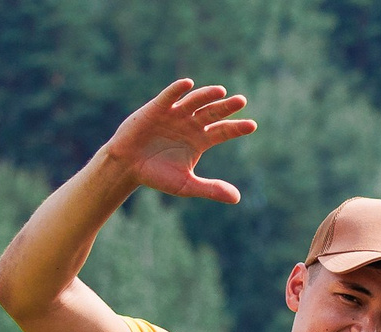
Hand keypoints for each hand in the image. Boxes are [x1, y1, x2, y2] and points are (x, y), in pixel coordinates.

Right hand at [102, 80, 256, 203]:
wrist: (127, 168)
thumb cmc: (157, 176)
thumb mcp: (186, 185)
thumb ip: (210, 189)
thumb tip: (237, 198)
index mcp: (200, 140)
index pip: (222, 131)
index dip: (236, 128)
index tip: (253, 125)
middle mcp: (190, 125)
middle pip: (212, 113)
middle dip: (226, 107)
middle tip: (242, 100)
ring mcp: (173, 115)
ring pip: (193, 103)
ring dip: (206, 96)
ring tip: (221, 91)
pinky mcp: (155, 109)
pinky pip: (168, 97)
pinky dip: (177, 90)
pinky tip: (188, 84)